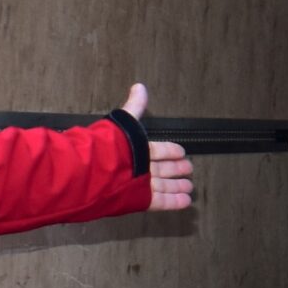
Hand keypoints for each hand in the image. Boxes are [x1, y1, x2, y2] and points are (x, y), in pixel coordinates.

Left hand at [121, 83, 192, 210]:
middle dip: (175, 169)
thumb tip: (139, 86)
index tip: (182, 151)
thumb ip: (134, 107)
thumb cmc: (112, 147)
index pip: (157, 151)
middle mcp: (138, 169)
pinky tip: (186, 201)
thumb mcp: (126, 124)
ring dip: (176, 186)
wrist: (97, 171)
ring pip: (163, 186)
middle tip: (189, 168)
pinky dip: (174, 201)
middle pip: (161, 169)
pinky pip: (160, 201)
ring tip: (189, 186)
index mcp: (136, 151)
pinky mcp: (141, 199)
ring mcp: (140, 185)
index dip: (169, 151)